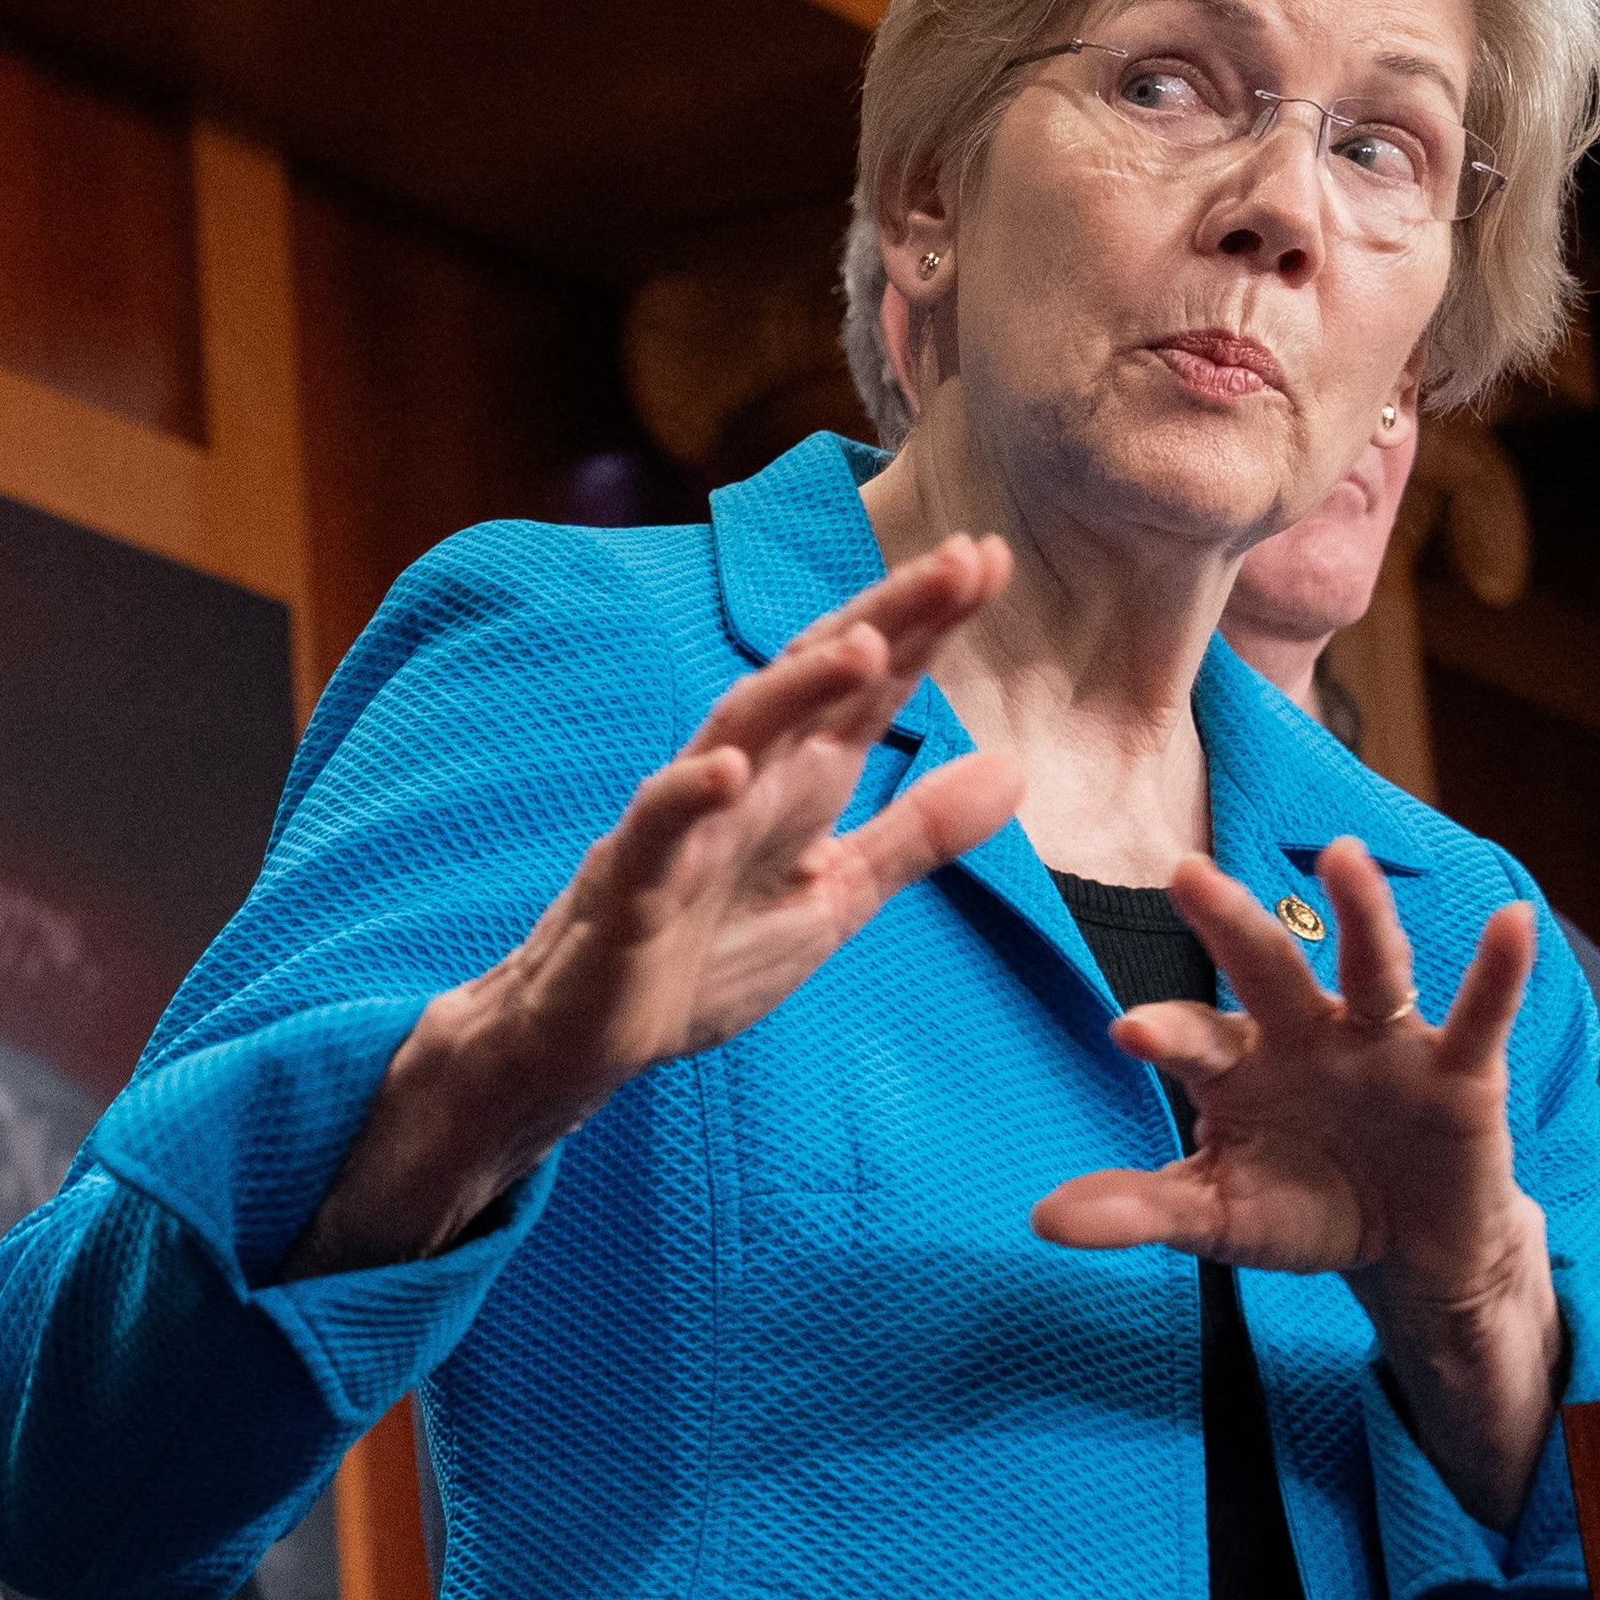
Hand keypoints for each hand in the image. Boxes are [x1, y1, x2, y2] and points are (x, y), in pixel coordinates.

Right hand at [287, 537, 1021, 1277]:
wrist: (584, 1039)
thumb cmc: (703, 957)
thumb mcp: (838, 895)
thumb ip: (918, 832)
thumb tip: (1015, 766)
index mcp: (798, 781)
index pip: (869, 687)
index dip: (926, 625)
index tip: (989, 560)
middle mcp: (743, 780)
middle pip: (815, 681)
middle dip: (886, 618)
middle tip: (959, 561)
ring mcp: (683, 826)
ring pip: (739, 733)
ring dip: (799, 687)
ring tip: (868, 643)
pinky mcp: (630, 885)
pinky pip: (657, 830)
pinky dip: (689, 795)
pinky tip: (730, 769)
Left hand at [1030, 838, 1564, 1525]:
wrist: (1413, 1246)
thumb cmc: (1306, 1209)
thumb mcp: (1224, 1219)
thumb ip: (1143, 1210)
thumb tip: (1042, 1220)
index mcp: (1241, 1063)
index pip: (1195, 1037)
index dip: (1166, 1031)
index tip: (1127, 1028)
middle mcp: (1308, 1031)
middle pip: (1266, 968)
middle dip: (1230, 923)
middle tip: (1184, 874)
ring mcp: (1385, 1040)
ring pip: (1370, 967)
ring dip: (1360, 911)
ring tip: (1342, 856)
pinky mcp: (1458, 1066)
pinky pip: (1481, 1010)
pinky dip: (1499, 968)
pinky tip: (1516, 921)